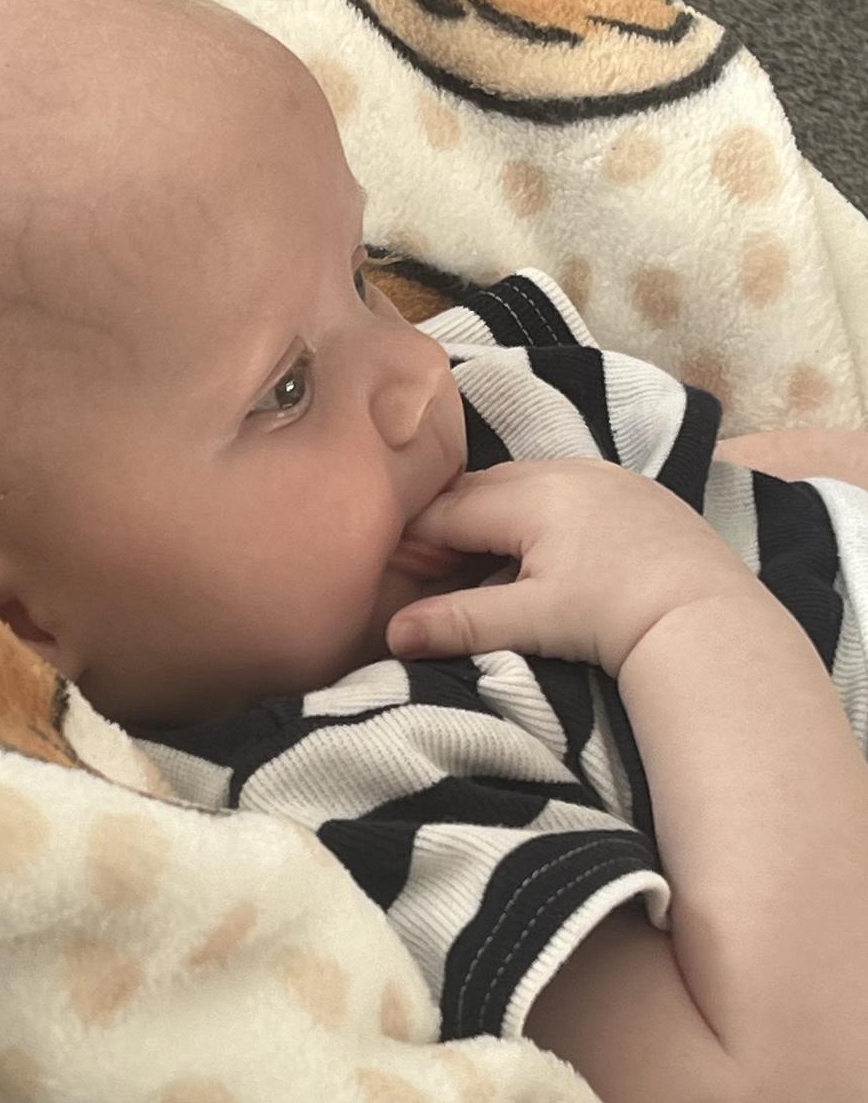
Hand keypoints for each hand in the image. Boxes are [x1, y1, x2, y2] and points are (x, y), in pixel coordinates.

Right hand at [387, 458, 760, 676]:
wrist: (711, 621)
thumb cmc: (616, 618)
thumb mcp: (531, 621)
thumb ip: (459, 621)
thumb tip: (392, 633)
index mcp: (530, 495)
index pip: (448, 509)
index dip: (416, 542)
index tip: (399, 575)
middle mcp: (564, 469)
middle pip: (481, 488)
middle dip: (450, 524)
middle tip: (433, 571)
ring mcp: (602, 474)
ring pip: (521, 484)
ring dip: (492, 516)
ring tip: (483, 564)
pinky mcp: (632, 488)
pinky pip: (562, 486)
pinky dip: (535, 511)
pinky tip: (541, 552)